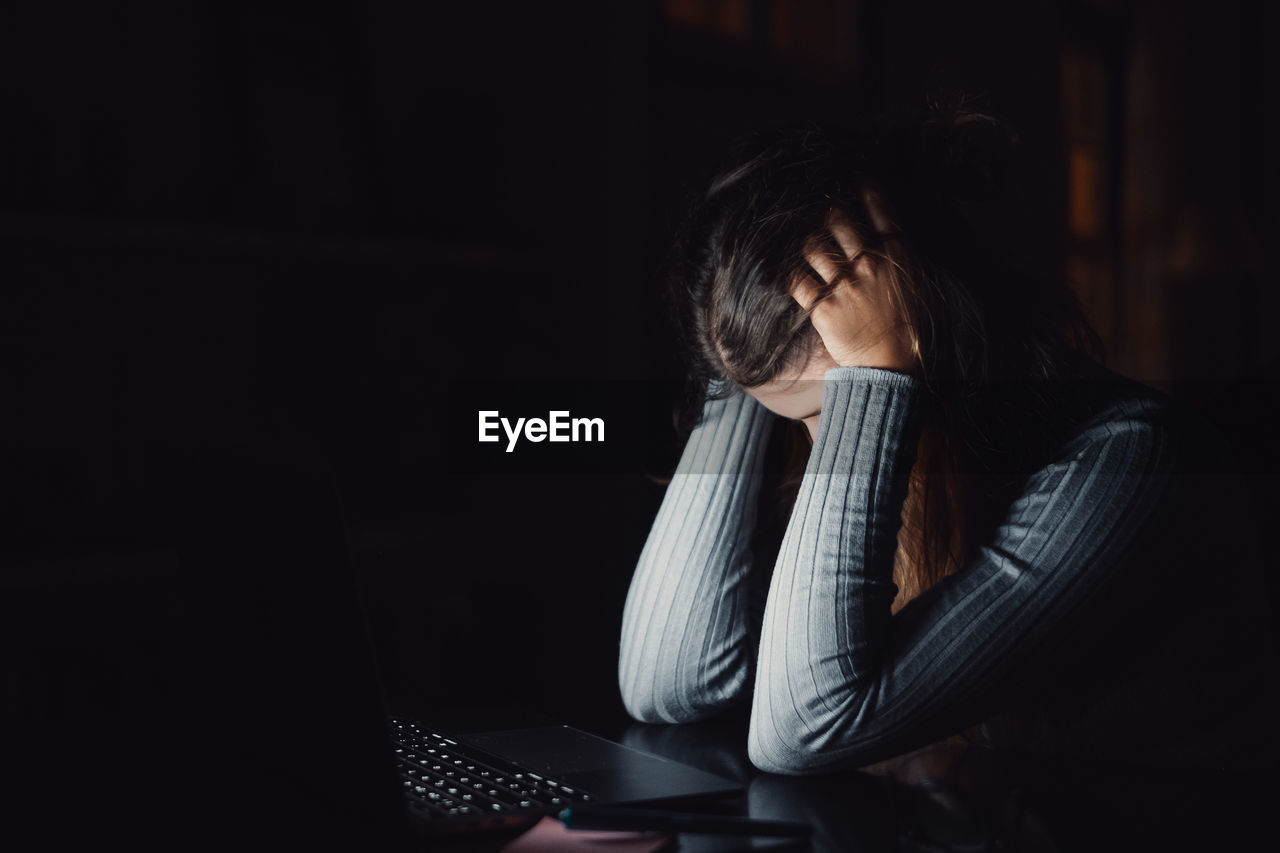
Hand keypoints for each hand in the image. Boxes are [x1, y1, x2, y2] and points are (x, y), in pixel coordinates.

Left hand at [788, 196, 916, 373]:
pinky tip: (797, 276)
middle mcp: (869, 263)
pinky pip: (799, 281)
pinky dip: (795, 276)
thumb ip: (913, 262)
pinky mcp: (824, 307)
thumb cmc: (918, 333)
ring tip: (810, 245)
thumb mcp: (928, 288)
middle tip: (826, 212)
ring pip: (814, 246)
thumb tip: (905, 244)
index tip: (857, 183)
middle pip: (838, 220)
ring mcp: (844, 284)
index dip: (865, 191)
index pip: (880, 210)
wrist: (896, 369)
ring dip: (809, 243)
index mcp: (899, 255)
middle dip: (830, 212)